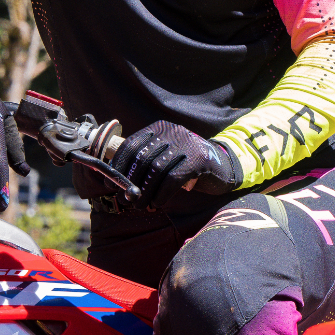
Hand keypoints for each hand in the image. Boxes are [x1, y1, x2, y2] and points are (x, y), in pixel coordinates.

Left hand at [116, 121, 241, 203]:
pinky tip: (158, 203)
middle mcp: (172, 132)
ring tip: (141, 206)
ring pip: (156, 170)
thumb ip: (145, 164)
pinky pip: (173, 179)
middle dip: (130, 183)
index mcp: (160, 129)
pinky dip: (162, 194)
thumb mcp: (165, 158)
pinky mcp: (199, 158)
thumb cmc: (188, 166)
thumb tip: (116, 182)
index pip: (130, 145)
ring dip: (145, 192)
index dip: (117, 166)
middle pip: (142, 159)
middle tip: (126, 200)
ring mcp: (187, 143)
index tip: (110, 183)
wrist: (224, 166)